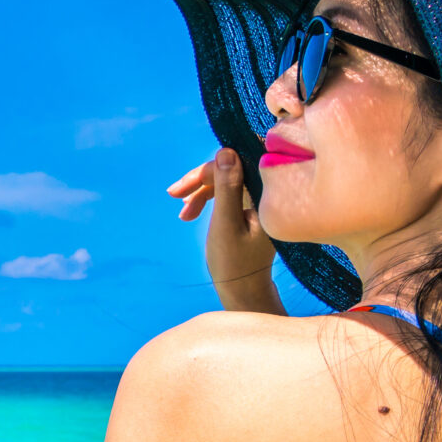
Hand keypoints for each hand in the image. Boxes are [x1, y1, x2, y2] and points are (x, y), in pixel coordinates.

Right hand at [166, 148, 282, 313]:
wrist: (245, 291)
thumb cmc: (236, 262)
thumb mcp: (226, 224)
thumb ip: (227, 187)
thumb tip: (225, 150)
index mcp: (267, 192)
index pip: (238, 160)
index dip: (210, 167)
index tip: (183, 188)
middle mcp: (267, 190)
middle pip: (230, 167)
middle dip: (201, 181)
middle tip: (174, 196)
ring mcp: (260, 197)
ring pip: (226, 178)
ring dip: (201, 191)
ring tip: (183, 213)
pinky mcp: (252, 205)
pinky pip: (228, 190)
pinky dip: (208, 199)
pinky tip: (191, 212)